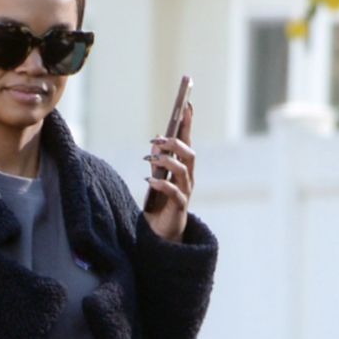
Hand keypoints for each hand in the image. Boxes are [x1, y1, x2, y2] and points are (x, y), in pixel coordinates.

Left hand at [143, 103, 194, 242]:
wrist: (160, 235)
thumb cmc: (159, 205)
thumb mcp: (155, 179)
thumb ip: (157, 162)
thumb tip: (155, 142)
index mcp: (183, 169)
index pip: (188, 142)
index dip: (189, 123)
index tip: (187, 104)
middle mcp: (188, 179)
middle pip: (189, 154)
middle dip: (175, 143)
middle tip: (157, 139)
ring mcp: (186, 193)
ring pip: (183, 170)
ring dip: (167, 161)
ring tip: (150, 159)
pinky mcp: (179, 208)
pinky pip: (174, 192)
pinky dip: (162, 184)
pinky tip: (149, 180)